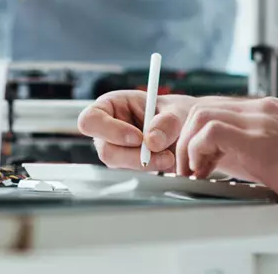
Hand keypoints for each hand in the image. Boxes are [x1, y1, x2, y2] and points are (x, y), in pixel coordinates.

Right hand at [77, 90, 198, 171]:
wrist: (185, 130)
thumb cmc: (174, 113)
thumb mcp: (176, 110)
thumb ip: (167, 122)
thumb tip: (152, 141)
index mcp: (110, 105)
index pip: (91, 119)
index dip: (110, 130)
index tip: (138, 137)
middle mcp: (107, 129)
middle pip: (105, 149)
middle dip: (133, 155)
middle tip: (162, 154)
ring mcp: (115, 149)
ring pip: (118, 165)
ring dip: (145, 164)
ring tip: (169, 156)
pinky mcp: (125, 165)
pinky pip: (131, 173)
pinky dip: (150, 169)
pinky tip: (165, 161)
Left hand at [175, 97, 277, 224]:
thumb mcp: (273, 156)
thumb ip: (244, 150)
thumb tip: (210, 158)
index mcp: (266, 111)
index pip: (215, 107)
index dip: (194, 133)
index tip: (191, 158)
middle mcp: (263, 109)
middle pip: (204, 107)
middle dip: (185, 138)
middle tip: (186, 167)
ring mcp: (263, 120)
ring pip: (201, 114)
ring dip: (188, 146)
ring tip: (193, 172)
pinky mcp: (260, 139)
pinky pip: (210, 131)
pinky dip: (197, 151)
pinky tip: (204, 172)